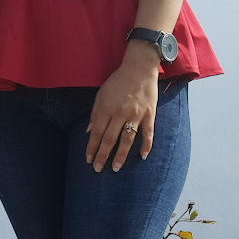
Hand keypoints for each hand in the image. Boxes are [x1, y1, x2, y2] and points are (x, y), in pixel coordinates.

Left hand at [86, 44, 158, 171]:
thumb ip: (95, 114)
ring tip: (115, 168)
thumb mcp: (101, 95)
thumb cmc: (117, 82)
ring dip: (121, 156)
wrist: (139, 69)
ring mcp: (136, 115)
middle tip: (98, 169)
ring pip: (127, 140)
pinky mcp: (150, 114)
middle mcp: (120, 113)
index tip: (88, 159)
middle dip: (102, 155)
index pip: (96, 133)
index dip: (91, 148)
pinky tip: (143, 157)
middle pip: (110, 139)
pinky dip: (147, 146)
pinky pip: (148, 133)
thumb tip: (88, 132)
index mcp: (106, 109)